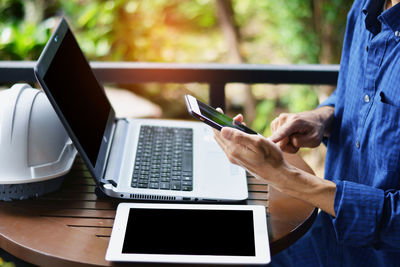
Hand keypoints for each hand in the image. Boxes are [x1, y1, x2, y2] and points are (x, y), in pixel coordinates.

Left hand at [212, 108, 335, 215]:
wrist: (278, 174)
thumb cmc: (271, 158)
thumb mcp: (257, 142)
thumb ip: (238, 136)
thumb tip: (222, 130)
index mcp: (233, 150)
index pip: (218, 132)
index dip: (216, 120)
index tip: (218, 111)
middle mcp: (231, 155)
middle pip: (220, 136)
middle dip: (225, 123)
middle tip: (237, 117)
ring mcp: (235, 158)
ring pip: (226, 141)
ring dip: (231, 130)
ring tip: (241, 122)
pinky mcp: (240, 160)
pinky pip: (232, 146)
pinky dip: (234, 137)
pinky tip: (243, 133)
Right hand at [269, 106, 333, 152]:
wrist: (314, 119)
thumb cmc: (315, 130)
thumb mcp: (314, 140)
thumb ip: (300, 142)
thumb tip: (283, 141)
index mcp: (295, 122)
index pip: (283, 132)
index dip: (275, 138)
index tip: (267, 141)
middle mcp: (284, 118)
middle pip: (280, 143)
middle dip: (290, 146)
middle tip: (300, 140)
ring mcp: (278, 120)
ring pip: (277, 142)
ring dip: (287, 143)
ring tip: (296, 136)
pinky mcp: (275, 122)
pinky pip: (275, 138)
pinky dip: (283, 139)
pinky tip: (290, 135)